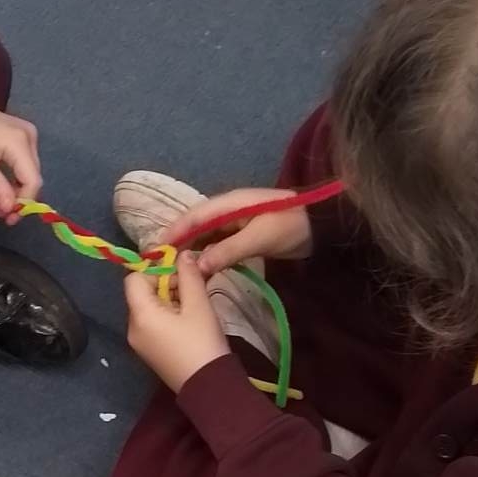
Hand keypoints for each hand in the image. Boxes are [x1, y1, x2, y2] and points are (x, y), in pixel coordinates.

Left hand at [0, 107, 41, 224]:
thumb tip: (10, 208)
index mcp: (19, 142)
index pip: (32, 180)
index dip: (23, 203)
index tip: (6, 217)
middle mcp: (29, 138)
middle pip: (30, 179)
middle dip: (12, 200)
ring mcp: (27, 137)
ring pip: (25, 175)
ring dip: (8, 193)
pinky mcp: (22, 139)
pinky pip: (20, 166)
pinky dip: (8, 181)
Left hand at [124, 254, 229, 393]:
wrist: (209, 387)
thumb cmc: (202, 343)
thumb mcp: (199, 305)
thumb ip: (189, 275)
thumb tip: (182, 254)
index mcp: (140, 314)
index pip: (134, 278)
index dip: (156, 270)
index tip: (180, 273)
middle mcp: (133, 327)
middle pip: (141, 293)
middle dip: (166, 284)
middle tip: (193, 288)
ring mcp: (139, 342)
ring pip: (149, 308)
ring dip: (169, 299)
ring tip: (195, 304)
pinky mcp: (149, 352)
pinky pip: (153, 324)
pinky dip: (168, 315)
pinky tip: (189, 320)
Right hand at [169, 187, 314, 276]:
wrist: (321, 227)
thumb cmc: (290, 226)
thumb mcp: (259, 238)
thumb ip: (228, 250)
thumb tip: (196, 266)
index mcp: (229, 204)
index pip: (194, 216)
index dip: (174, 232)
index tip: (156, 250)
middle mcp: (227, 211)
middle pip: (195, 226)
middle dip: (178, 244)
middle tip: (161, 266)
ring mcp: (235, 223)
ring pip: (205, 237)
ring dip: (191, 252)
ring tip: (176, 272)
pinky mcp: (243, 235)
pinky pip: (218, 245)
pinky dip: (207, 257)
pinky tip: (200, 271)